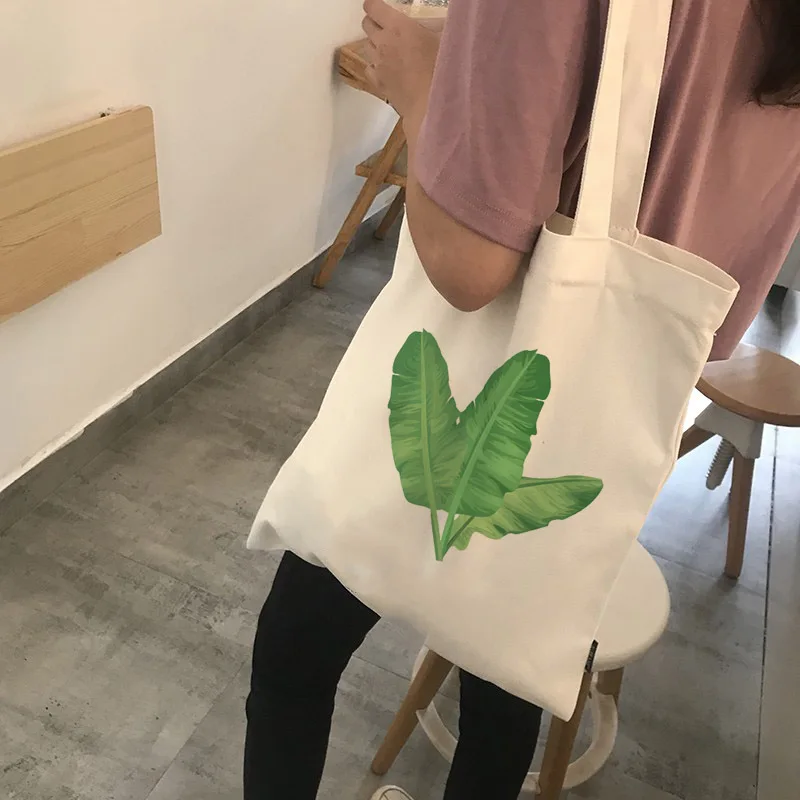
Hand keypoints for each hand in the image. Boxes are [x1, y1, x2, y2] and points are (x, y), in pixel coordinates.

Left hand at [362, 0, 440, 119]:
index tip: (378, 6)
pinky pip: (369, 68)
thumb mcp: (445, 39)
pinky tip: (385, 68)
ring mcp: (379, 64)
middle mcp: (383, 42)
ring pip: (367, 46)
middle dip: (374, 22)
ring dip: (375, 44)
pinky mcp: (378, 83)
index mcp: (398, 26)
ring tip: (388, 49)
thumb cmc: (442, 69)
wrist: (431, 104)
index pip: (374, 7)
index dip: (374, 5)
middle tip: (386, 27)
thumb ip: (437, 27)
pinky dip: (374, 65)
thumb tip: (439, 23)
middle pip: (367, 25)